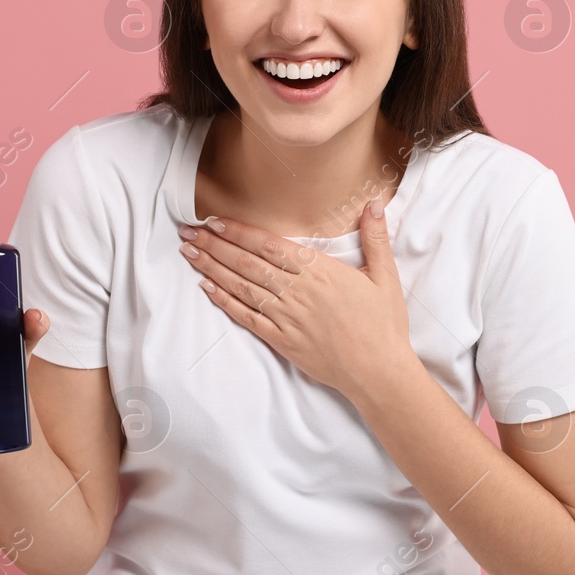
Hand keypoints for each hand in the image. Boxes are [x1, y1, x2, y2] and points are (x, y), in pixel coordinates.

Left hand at [177, 197, 418, 398]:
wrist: (378, 372)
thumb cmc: (383, 325)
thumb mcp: (385, 277)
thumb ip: (375, 238)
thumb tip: (373, 202)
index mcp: (320, 271)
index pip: (270, 245)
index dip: (239, 232)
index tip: (216, 221)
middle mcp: (298, 291)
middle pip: (248, 262)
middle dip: (215, 245)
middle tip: (188, 231)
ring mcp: (287, 317)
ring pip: (242, 286)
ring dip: (212, 268)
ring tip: (189, 252)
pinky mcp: (282, 341)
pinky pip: (247, 317)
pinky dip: (225, 301)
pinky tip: (207, 288)